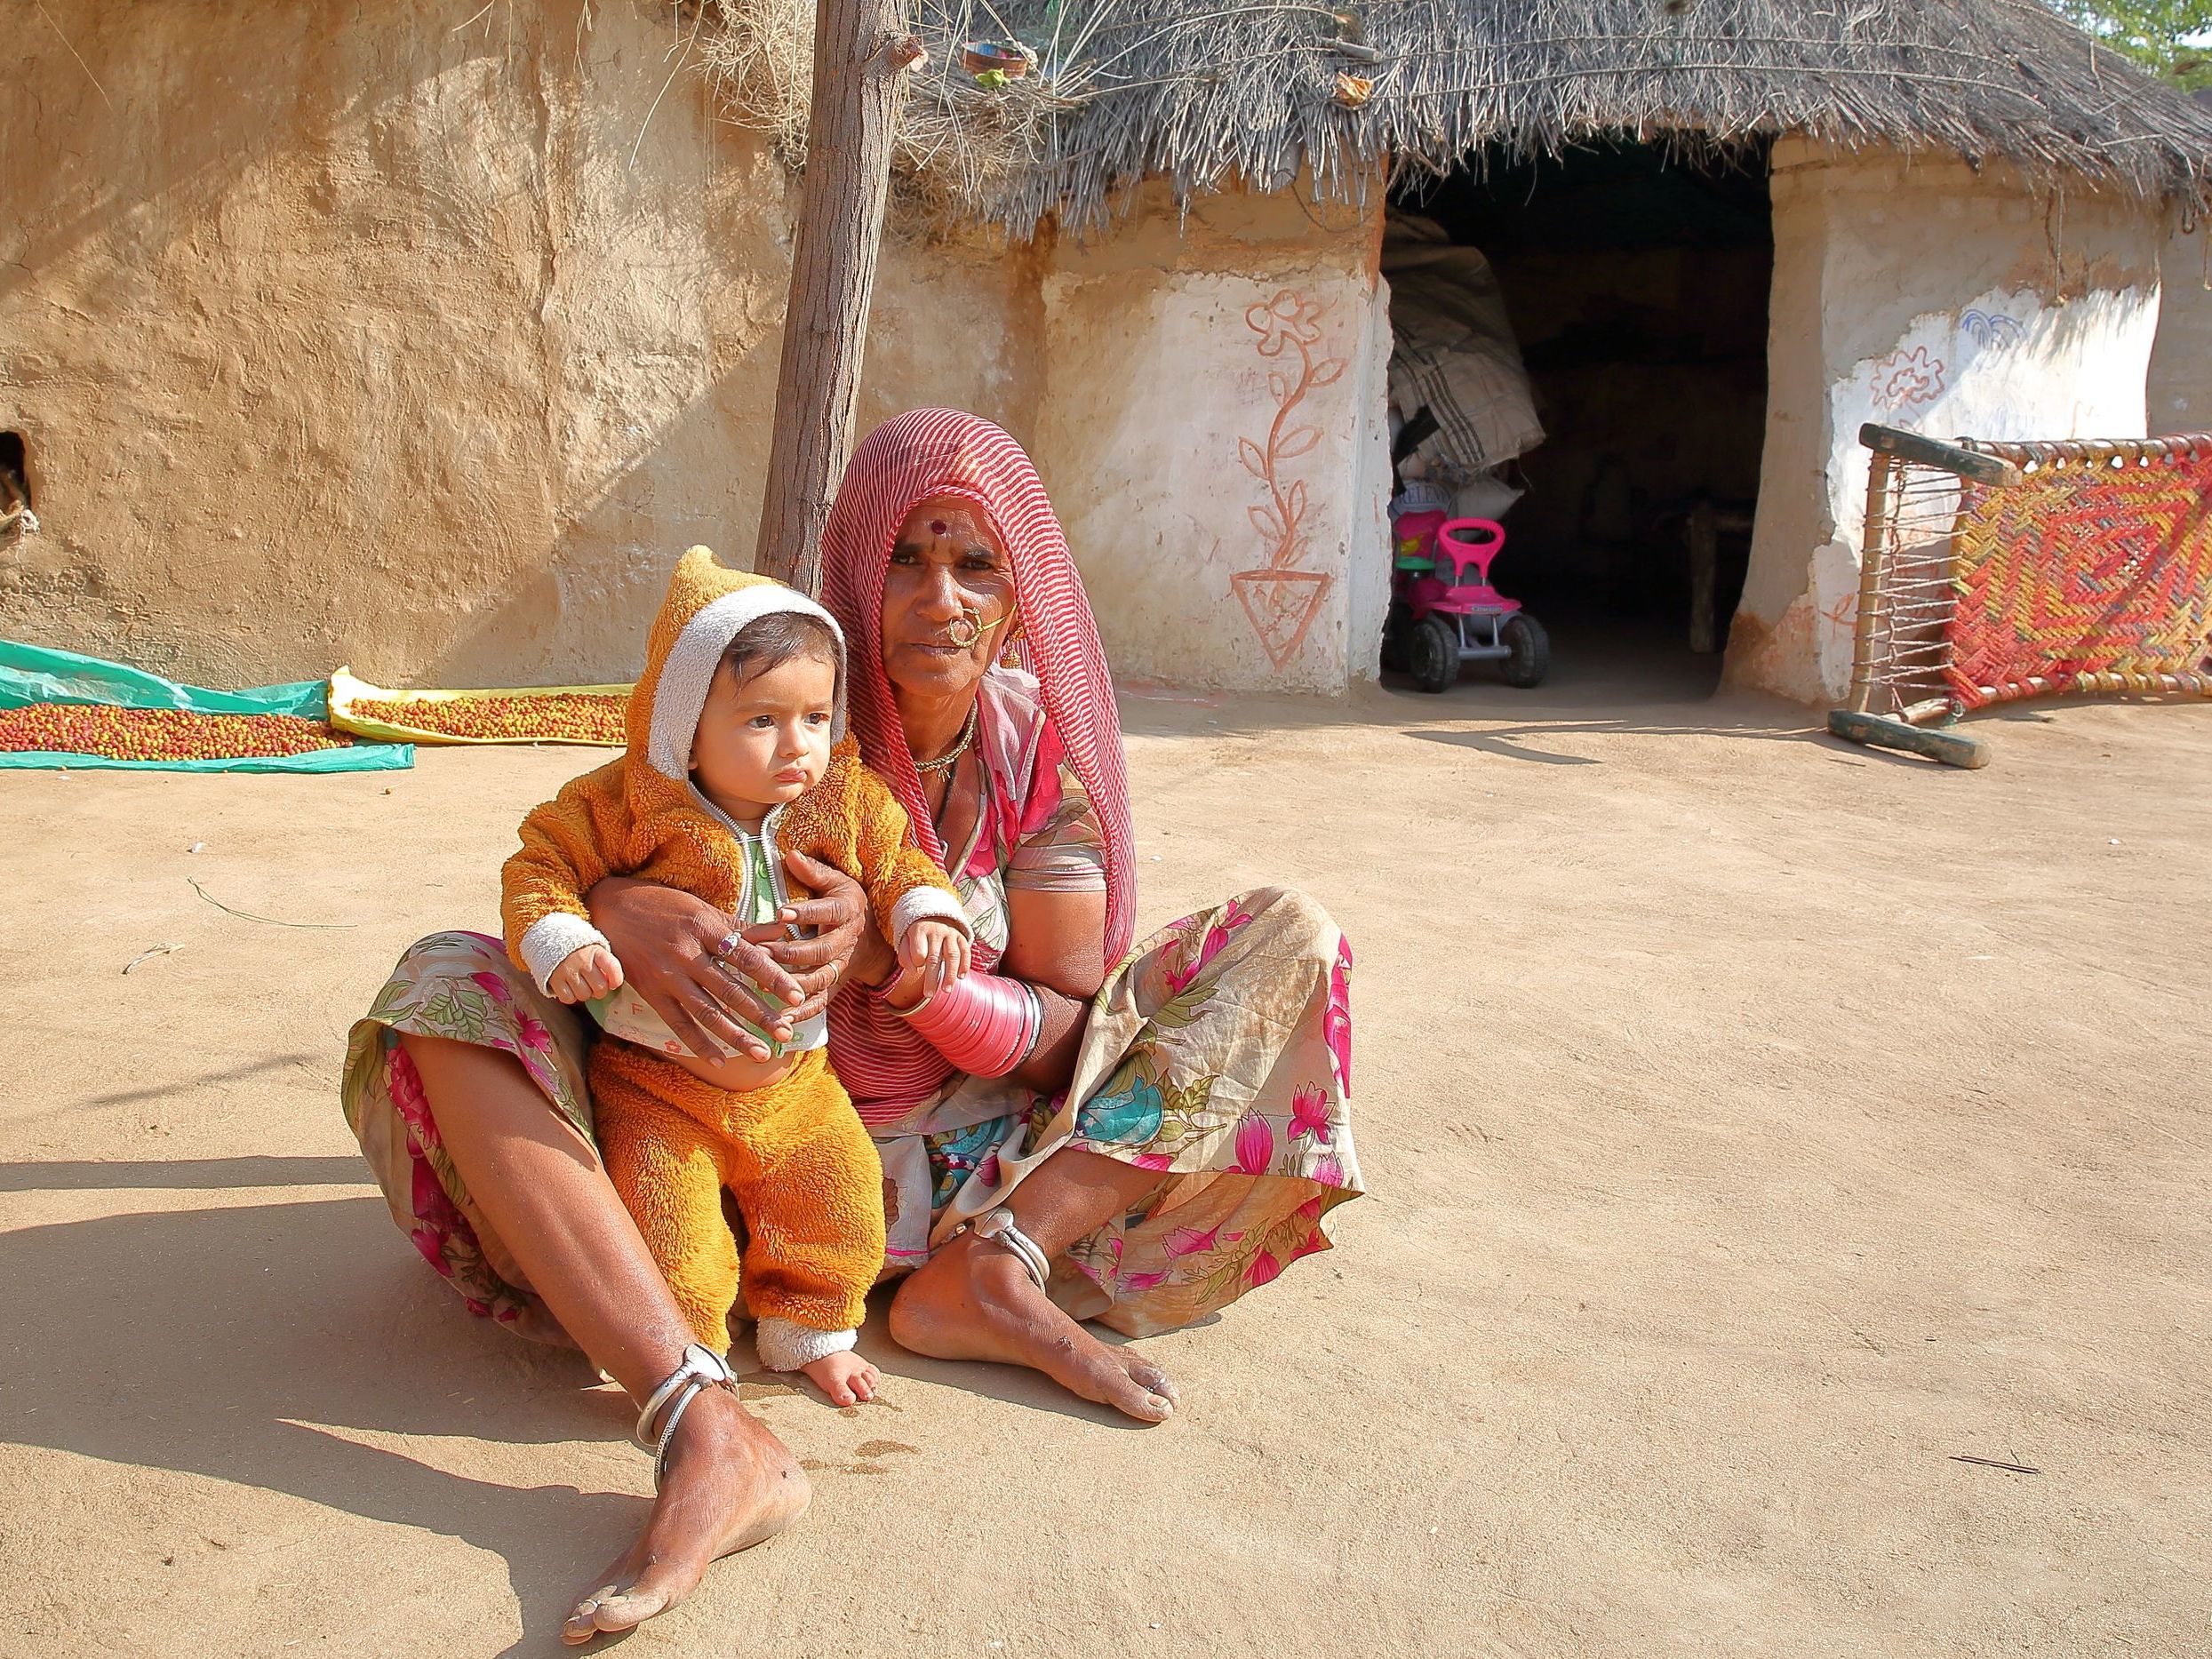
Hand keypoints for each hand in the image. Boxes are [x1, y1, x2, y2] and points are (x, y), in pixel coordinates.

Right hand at [547, 944, 622, 1003]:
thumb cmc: (580, 951)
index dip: (616, 979)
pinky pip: (568, 998)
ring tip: (581, 986)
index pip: (612, 967)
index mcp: (596, 951)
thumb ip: (606, 965)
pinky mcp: (555, 979)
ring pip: (584, 995)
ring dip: (585, 994)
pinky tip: (570, 989)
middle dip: (600, 991)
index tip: (614, 984)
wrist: (552, 942)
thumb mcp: (595, 950)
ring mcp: (568, 970)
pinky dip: (571, 997)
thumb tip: (612, 984)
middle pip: (600, 987)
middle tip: (595, 986)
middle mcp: (582, 960)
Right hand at [587, 878, 803, 1064]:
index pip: (747, 957)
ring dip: (735, 1036)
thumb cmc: (664, 904)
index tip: (797, 996)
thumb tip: (780, 935)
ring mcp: (667, 976)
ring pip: (706, 1012)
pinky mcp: (650, 992)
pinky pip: (677, 1023)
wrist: (611, 906)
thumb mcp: (702, 908)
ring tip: (761, 1053)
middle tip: (786, 1032)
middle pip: (730, 989)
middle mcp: (686, 953)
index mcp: (705, 927)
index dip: (773, 978)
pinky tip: (719, 1059)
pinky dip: (698, 1043)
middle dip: (761, 1014)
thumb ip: (739, 927)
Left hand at [743, 850, 869, 1024]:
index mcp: (847, 911)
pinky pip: (820, 1002)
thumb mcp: (835, 882)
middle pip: (821, 950)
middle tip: (761, 951)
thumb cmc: (844, 902)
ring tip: (765, 984)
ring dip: (793, 983)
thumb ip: (813, 871)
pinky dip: (802, 1012)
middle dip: (790, 953)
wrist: (871, 937)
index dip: (805, 913)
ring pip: (820, 978)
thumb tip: (789, 854)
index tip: (780, 912)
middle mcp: (846, 940)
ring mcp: (841, 965)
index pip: (828, 911)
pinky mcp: (834, 986)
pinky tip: (780, 1019)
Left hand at [898, 919, 970, 996]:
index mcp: (920, 930)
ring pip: (953, 956)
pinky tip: (961, 977)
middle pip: (935, 957)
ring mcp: (951, 934)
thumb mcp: (905, 939)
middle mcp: (937, 931)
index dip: (917, 962)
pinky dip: (965, 965)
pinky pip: (965, 952)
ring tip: (946, 990)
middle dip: (932, 978)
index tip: (916, 968)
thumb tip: (912, 970)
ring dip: (950, 975)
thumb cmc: (917, 934)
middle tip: (928, 995)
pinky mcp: (961, 937)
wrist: (933, 914)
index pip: (919, 951)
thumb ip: (904, 955)